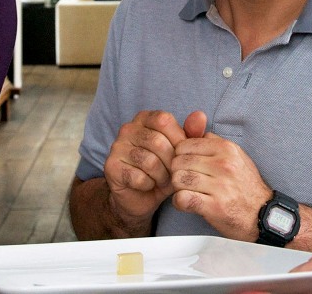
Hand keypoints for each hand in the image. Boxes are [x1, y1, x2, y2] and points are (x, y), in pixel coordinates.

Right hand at [102, 110, 189, 226]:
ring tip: (161, 179)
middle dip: (171, 163)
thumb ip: (191, 133)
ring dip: (161, 176)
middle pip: (157, 142)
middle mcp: (128, 129)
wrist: (140, 196)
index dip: (178, 140)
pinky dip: (149, 185)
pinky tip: (148, 185)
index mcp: (144, 118)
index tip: (181, 155)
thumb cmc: (163, 169)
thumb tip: (200, 115)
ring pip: (149, 161)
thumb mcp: (181, 152)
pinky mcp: (111, 167)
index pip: (164, 121)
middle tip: (172, 173)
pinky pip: (138, 177)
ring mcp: (117, 147)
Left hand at [169, 112, 270, 240]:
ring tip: (187, 190)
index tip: (187, 165)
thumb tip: (191, 125)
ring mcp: (220, 186)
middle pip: (178, 162)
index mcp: (226, 148)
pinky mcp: (215, 207)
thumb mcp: (235, 155)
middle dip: (177, 171)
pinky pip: (182, 199)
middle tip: (185, 180)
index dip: (180, 156)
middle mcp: (223, 164)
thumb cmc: (244, 183)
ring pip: (178, 179)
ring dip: (178, 187)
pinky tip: (188, 202)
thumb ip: (212, 141)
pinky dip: (180, 202)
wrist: (262, 213)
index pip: (184, 145)